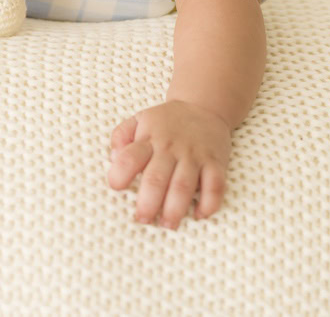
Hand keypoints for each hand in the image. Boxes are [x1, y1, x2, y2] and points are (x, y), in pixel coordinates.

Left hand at [107, 100, 231, 228]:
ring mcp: (194, 156)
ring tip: (168, 224)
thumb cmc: (167, 121)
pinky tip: (200, 214)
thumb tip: (113, 158)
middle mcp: (171, 148)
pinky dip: (209, 203)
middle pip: (157, 178)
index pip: (130, 157)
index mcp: (149, 139)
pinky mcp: (215, 163)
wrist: (204, 105)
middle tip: (143, 219)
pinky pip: (215, 186)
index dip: (120, 174)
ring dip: (175, 209)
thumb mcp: (139, 120)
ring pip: (184, 186)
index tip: (116, 188)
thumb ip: (121, 136)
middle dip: (148, 203)